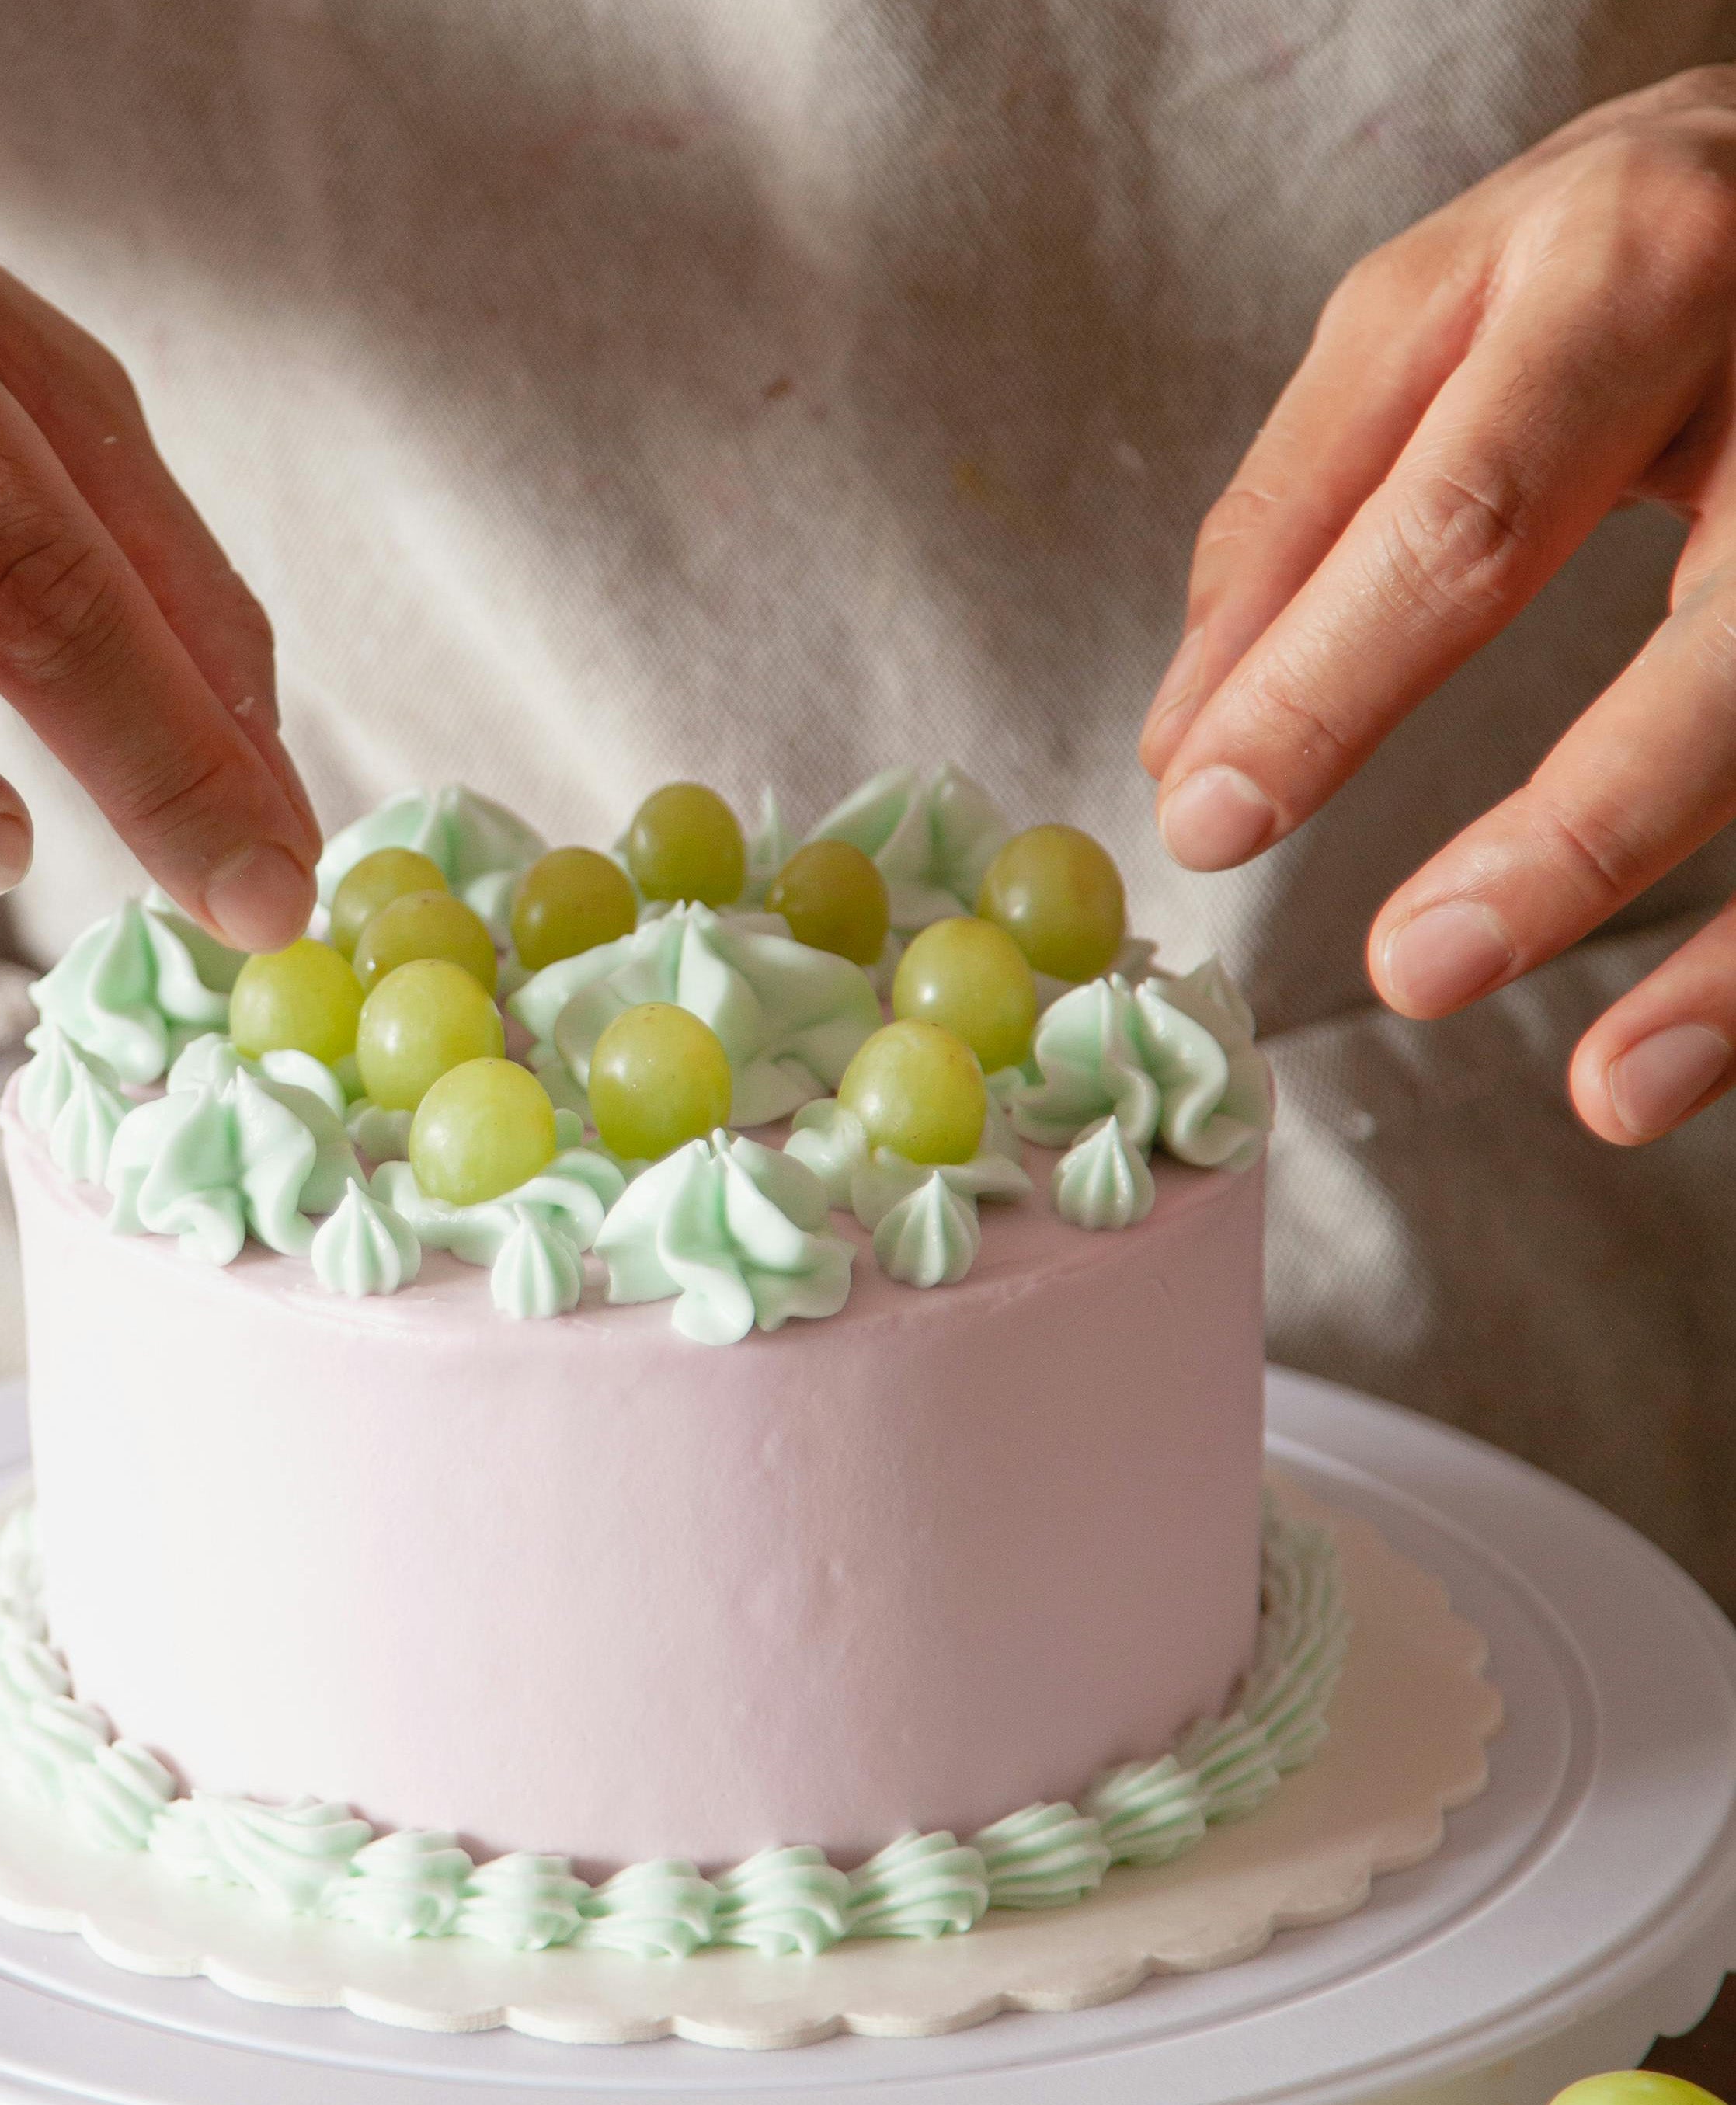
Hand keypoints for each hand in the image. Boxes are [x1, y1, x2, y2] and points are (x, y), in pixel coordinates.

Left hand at [1141, 69, 1735, 1143]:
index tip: (1209, 821)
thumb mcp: (1436, 312)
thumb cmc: (1616, 247)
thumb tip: (1185, 739)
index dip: (1325, 690)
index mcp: (1634, 275)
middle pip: (1715, 641)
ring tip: (1613, 1095)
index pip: (1462, 523)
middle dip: (1567, 837)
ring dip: (1730, 947)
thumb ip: (1300, 515)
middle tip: (1410, 972)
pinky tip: (1686, 1058)